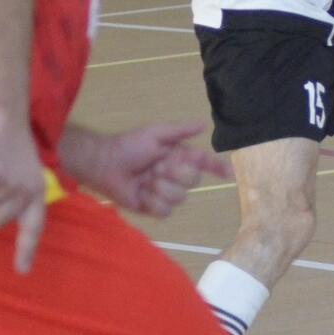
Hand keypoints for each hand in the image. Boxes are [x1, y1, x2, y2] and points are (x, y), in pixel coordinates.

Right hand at [0, 113, 47, 274]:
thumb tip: (4, 217)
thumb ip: (18, 194)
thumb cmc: (11, 145)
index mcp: (37, 192)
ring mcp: (11, 185)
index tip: (22, 272)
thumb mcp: (24, 172)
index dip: (26, 250)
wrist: (5, 117)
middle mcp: (27, 192)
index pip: (33, 228)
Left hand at [81, 122, 227, 217]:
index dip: (217, 167)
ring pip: (179, 198)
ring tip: (144, 181)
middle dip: (174, 174)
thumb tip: (204, 124)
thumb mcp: (156, 133)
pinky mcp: (154, 208)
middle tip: (156, 167)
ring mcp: (165, 193)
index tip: (228, 174)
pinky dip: (152, 202)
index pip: (203, 163)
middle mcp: (175, 175)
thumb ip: (181, 130)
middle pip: (193, 181)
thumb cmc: (129, 146)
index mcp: (179, 157)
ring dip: (160, 188)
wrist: (105, 165)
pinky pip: (165, 211)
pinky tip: (141, 194)